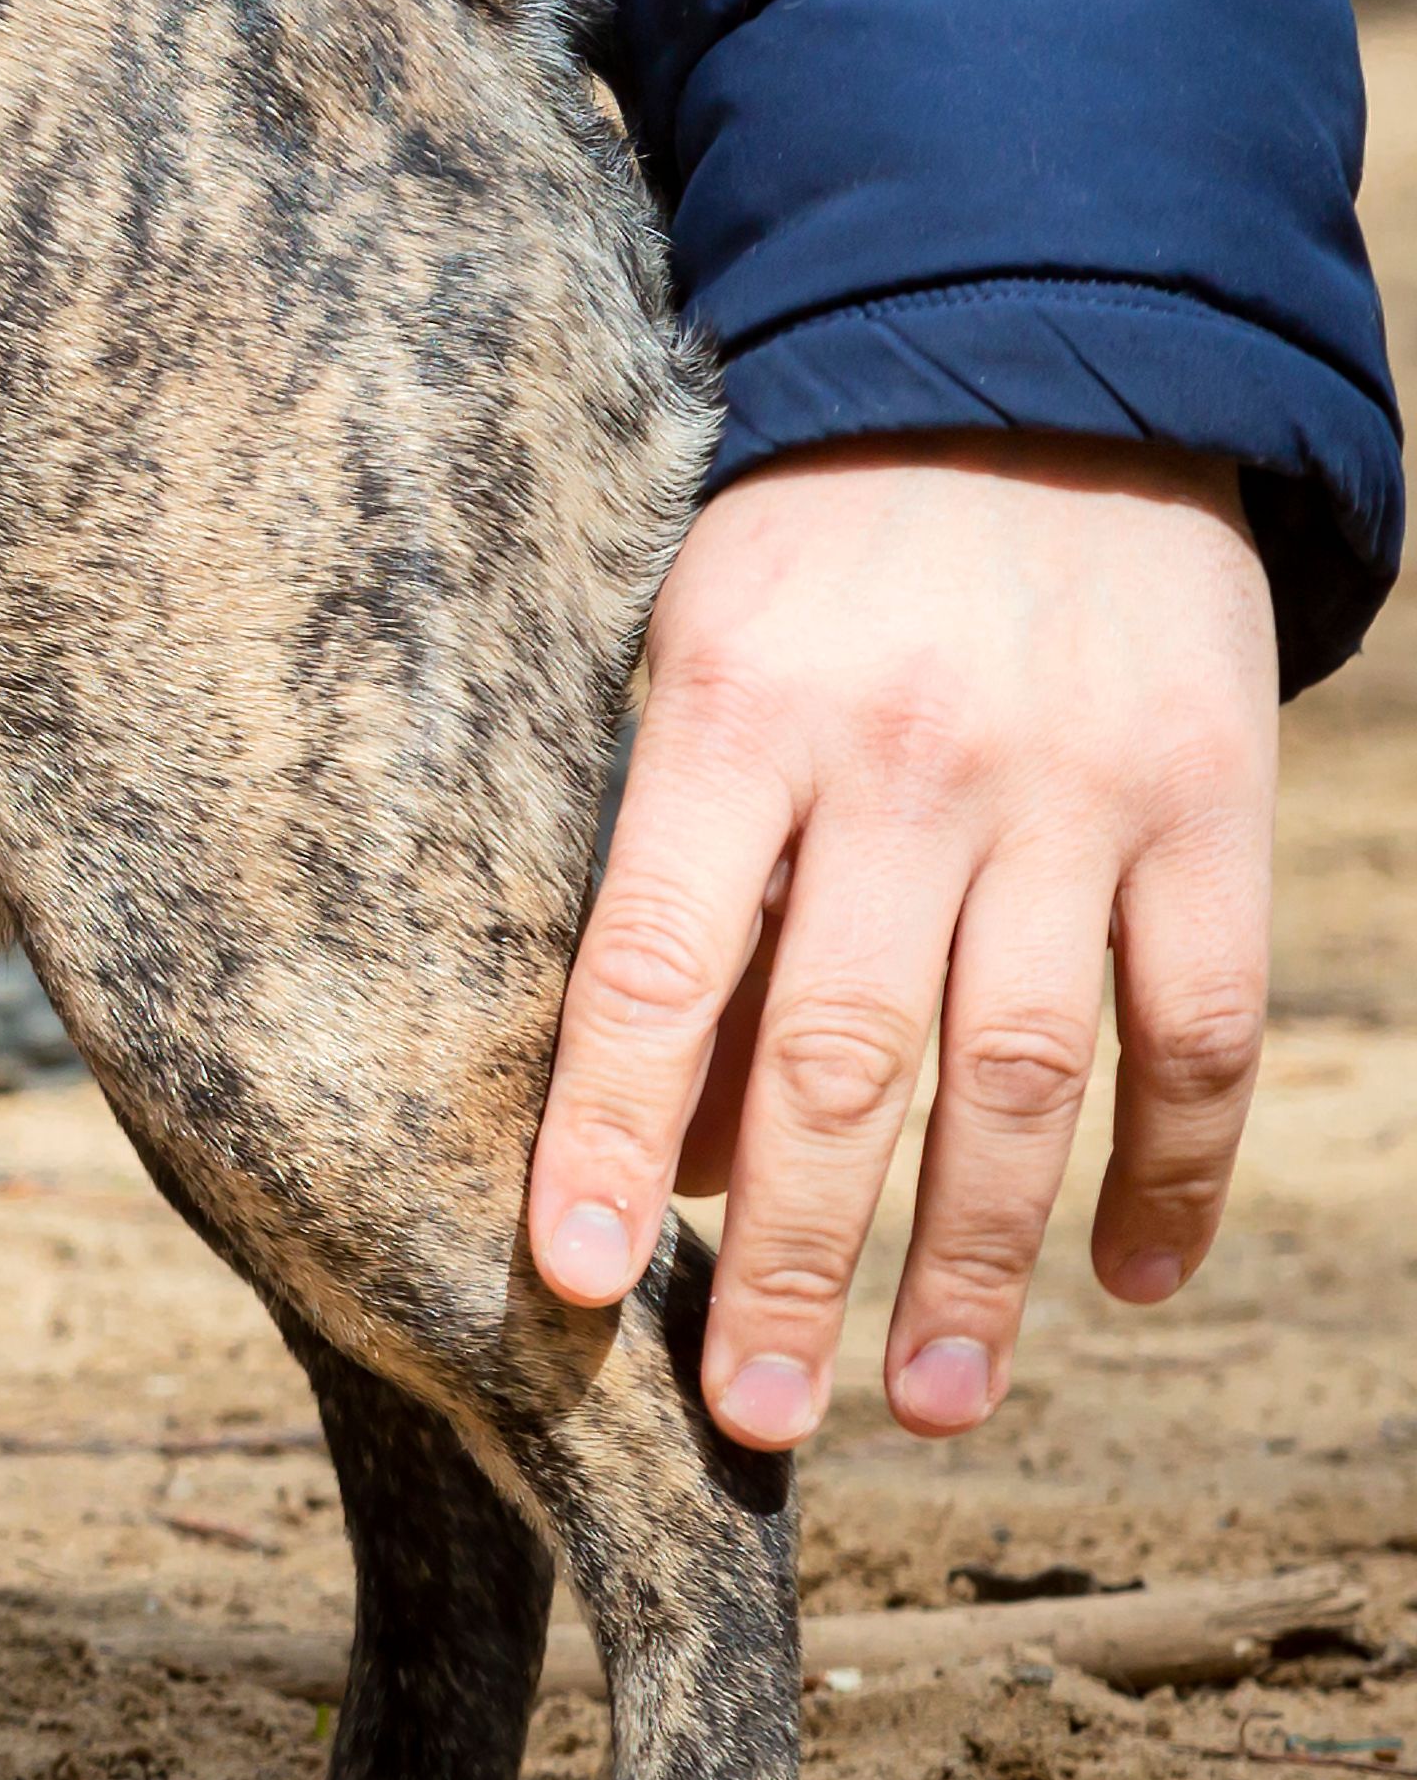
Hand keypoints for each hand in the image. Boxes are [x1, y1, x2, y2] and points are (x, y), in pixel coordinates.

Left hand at [529, 432, 1276, 1446]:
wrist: (1028, 365)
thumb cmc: (802, 546)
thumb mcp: (685, 653)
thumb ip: (672, 866)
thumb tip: (672, 1128)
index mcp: (733, 715)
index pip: (651, 963)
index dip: (606, 1131)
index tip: (571, 1282)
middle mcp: (906, 766)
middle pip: (842, 1060)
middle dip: (794, 1258)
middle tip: (756, 1414)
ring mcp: (1073, 795)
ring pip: (1022, 1075)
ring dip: (976, 1262)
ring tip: (920, 1399)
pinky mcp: (1209, 808)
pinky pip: (1196, 1025)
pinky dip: (1172, 1170)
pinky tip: (1128, 1279)